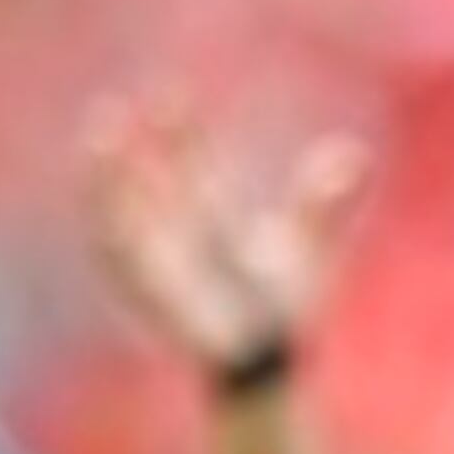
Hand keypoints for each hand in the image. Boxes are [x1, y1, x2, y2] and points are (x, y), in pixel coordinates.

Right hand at [86, 94, 369, 379]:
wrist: (272, 361)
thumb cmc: (285, 304)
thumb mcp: (309, 243)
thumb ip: (328, 202)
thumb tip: (357, 153)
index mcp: (209, 217)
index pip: (187, 165)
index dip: (176, 132)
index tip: (170, 92)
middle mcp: (177, 237)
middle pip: (143, 186)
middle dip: (124, 154)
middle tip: (109, 111)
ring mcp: (160, 268)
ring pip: (119, 222)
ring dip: (104, 189)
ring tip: (96, 149)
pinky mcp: (155, 300)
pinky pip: (124, 271)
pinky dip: (113, 244)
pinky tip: (103, 221)